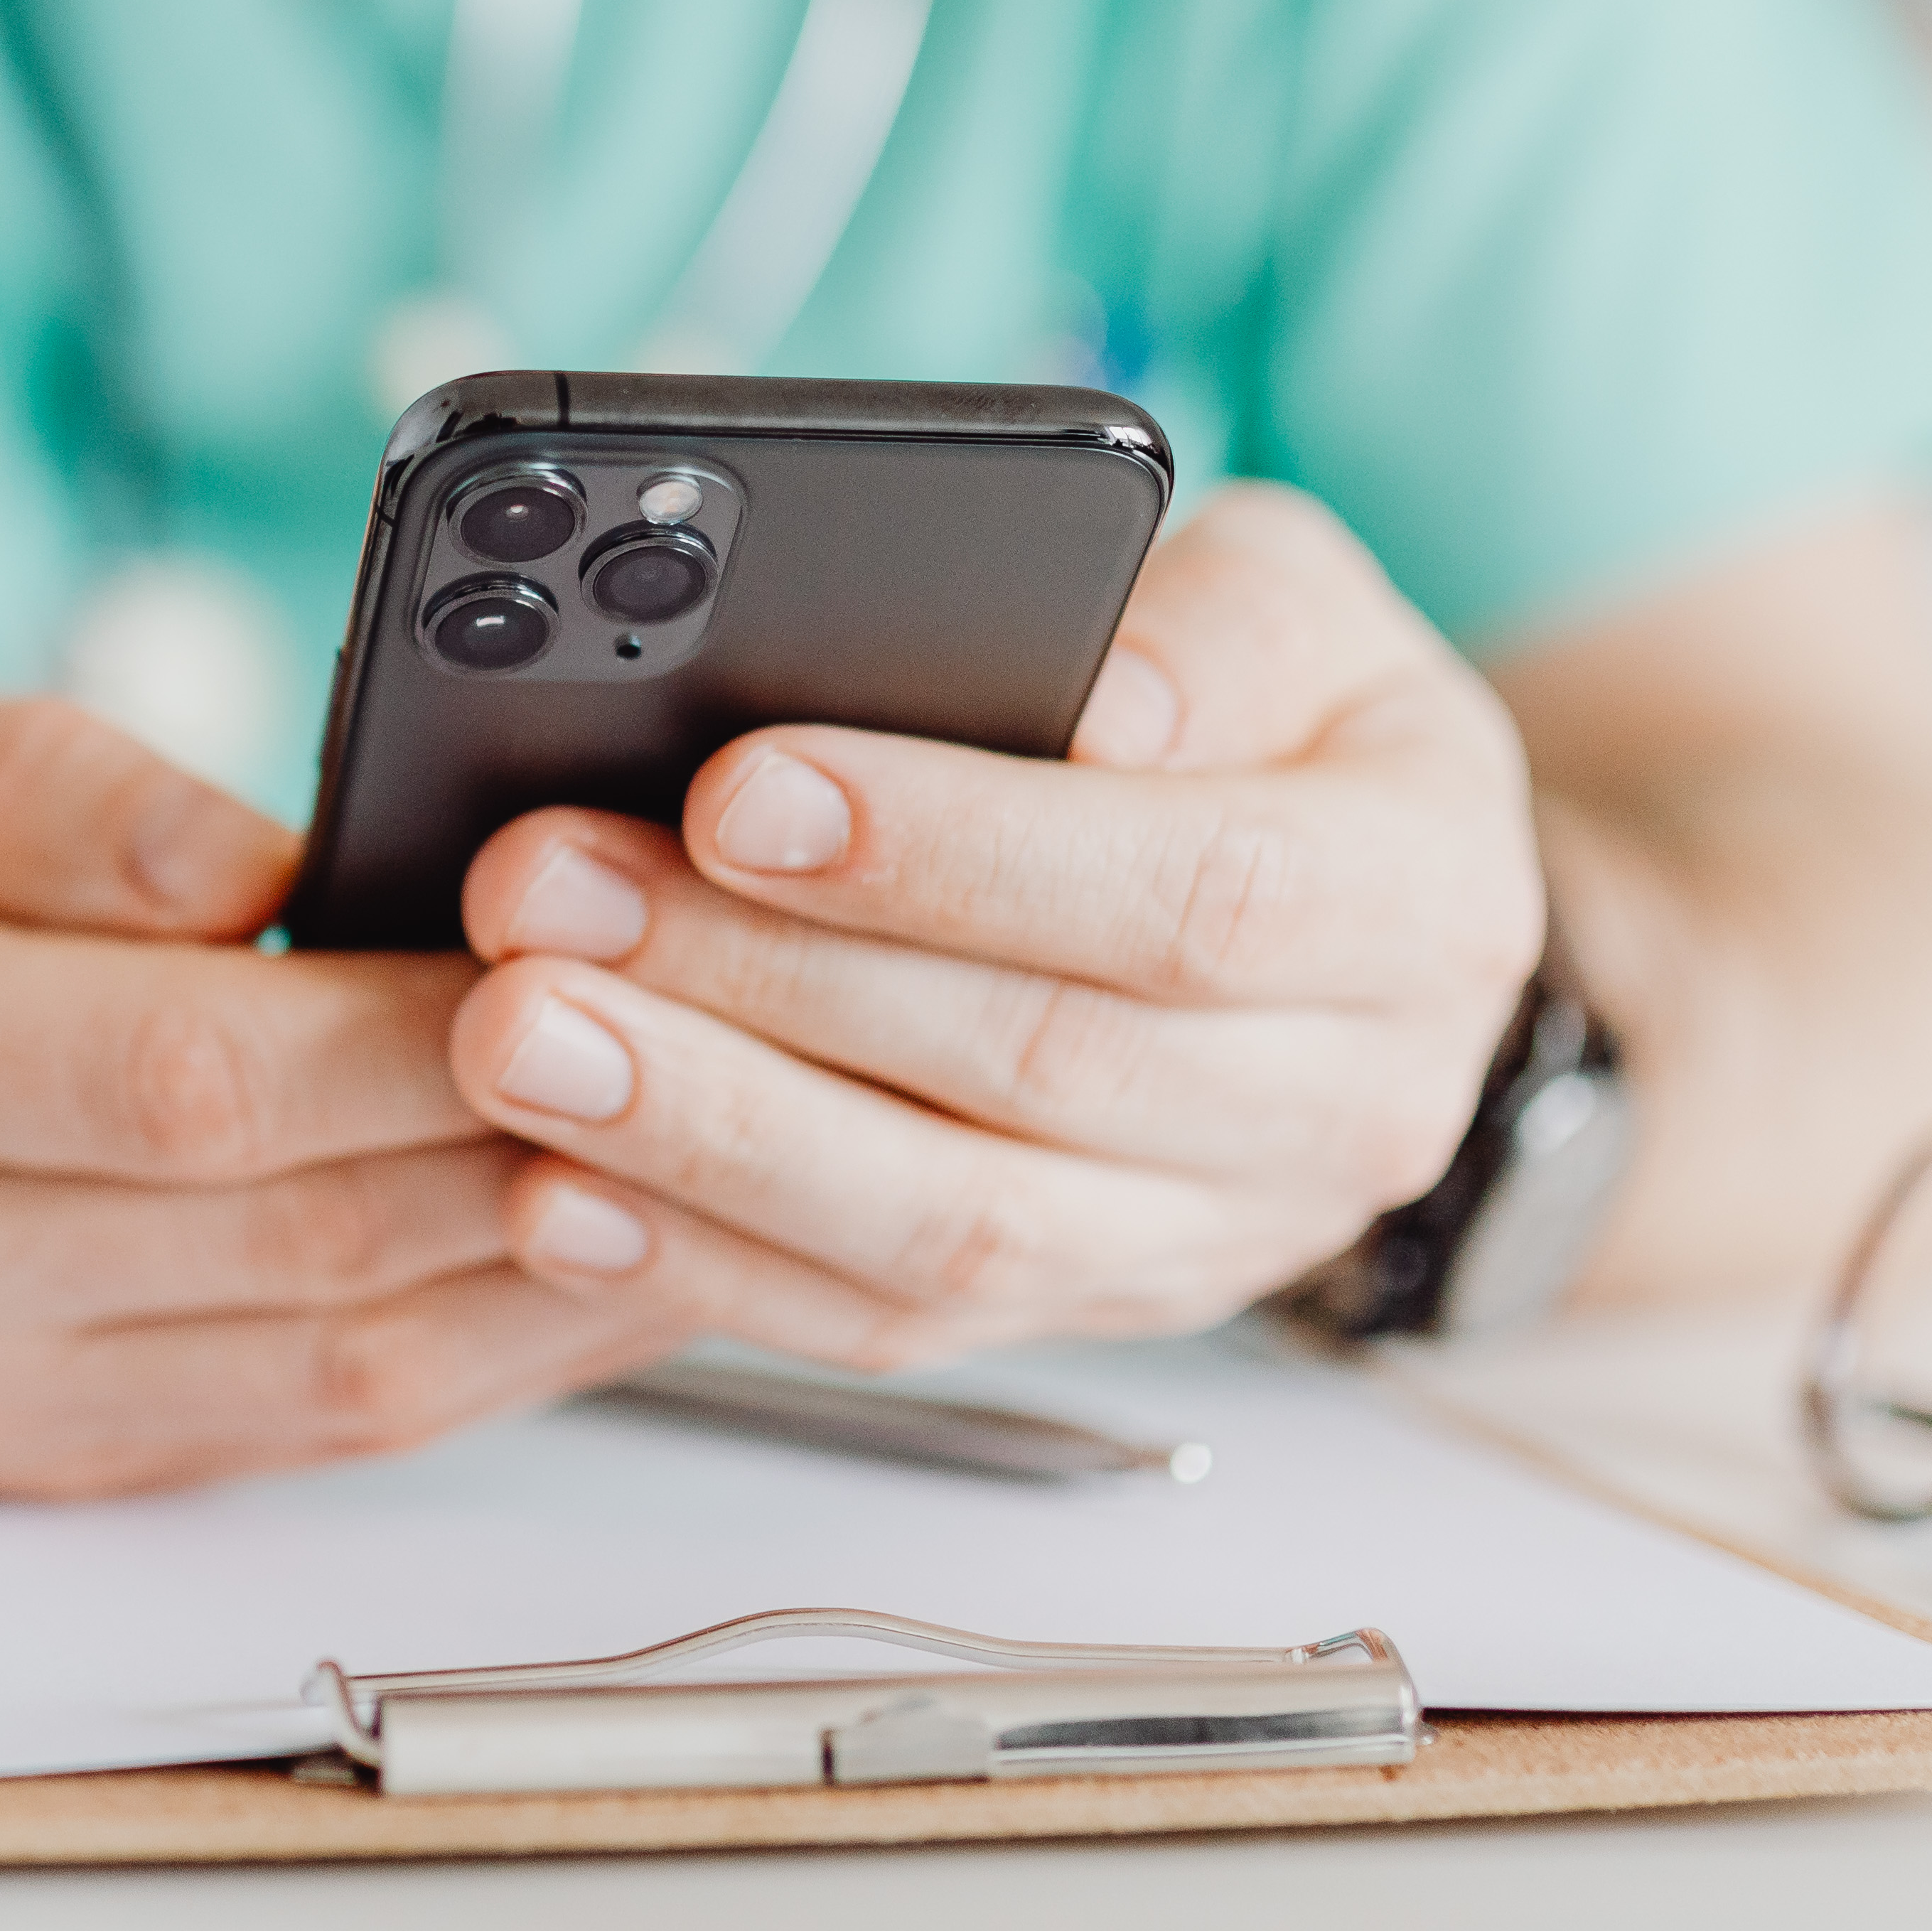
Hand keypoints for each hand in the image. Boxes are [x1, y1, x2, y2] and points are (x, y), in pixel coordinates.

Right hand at [0, 659, 695, 1494]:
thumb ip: (34, 778)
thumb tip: (250, 850)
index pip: (166, 1068)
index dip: (391, 1018)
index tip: (560, 929)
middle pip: (293, 1222)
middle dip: (526, 1122)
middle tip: (712, 1016)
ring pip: (352, 1357)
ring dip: (559, 1256)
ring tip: (724, 1131)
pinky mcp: (87, 1464)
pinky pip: (343, 1418)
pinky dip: (510, 1339)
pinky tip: (623, 1236)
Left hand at [441, 484, 1542, 1364]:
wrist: (1360, 927)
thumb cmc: (1281, 721)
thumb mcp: (1298, 606)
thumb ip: (1208, 627)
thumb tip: (1095, 702)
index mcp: (1419, 902)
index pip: (1188, 896)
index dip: (957, 852)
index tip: (736, 791)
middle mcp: (1345, 1103)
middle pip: (1032, 1073)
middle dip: (759, 983)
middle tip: (542, 895)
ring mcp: (1211, 1239)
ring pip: (950, 1234)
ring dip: (705, 1140)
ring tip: (512, 1040)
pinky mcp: (1084, 1315)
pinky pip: (890, 1324)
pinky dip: (709, 1268)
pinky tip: (557, 1197)